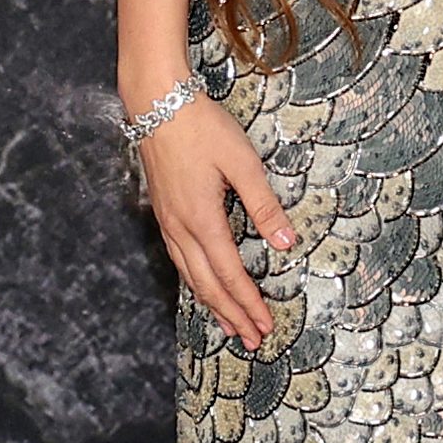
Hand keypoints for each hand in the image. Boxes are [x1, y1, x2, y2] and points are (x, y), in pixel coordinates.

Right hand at [136, 93, 294, 348]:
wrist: (157, 103)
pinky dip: (195, 281)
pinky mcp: (164, 212)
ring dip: (213, 304)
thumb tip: (286, 241)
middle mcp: (181, 229)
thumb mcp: (242, 162)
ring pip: (191, 276)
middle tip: (252, 340)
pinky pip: (179, 260)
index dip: (249, 304)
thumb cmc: (201, 127)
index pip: (230, 275)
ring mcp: (168, 222)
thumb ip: (264, 204)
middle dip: (232, 315)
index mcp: (202, 220)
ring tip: (230, 325)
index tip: (265, 326)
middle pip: (208, 285)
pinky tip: (202, 284)